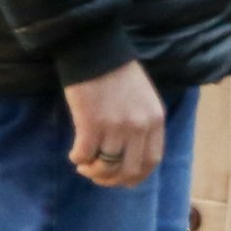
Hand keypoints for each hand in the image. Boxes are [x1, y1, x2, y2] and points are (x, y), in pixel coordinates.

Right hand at [64, 61, 167, 190]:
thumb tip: (128, 155)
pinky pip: (85, 154)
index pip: (152, 161)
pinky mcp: (92, 124)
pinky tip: (75, 153)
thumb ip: (142, 125)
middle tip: (96, 174)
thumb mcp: (143, 100)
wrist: (96, 51)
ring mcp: (117, 126)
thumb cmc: (117, 74)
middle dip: (111, 179)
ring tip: (84, 163)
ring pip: (106, 167)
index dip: (135, 176)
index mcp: (155, 120)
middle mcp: (140, 126)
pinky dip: (78, 158)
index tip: (121, 178)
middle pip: (130, 170)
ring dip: (92, 170)